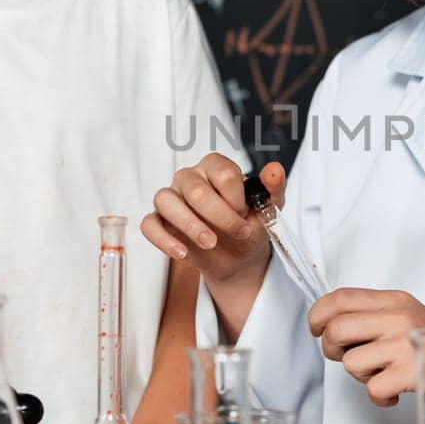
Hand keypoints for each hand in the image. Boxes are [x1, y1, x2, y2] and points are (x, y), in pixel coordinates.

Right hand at [141, 157, 287, 283]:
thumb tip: (276, 169)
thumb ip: (273, 188)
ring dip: (189, 224)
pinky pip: (149, 225)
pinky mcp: (159, 221)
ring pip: (164, 199)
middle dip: (219, 215)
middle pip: (194, 187)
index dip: (236, 198)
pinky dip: (163, 239)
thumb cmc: (250, 225)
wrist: (238, 256)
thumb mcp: (268, 209)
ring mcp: (171, 198)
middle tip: (238, 233)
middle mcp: (189, 177)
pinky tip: (183, 253)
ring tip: (211, 243)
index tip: (247, 216)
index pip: (221, 172)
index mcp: (215, 167)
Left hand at [308, 289, 424, 406]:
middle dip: (331, 350)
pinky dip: (380, 398)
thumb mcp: (410, 318)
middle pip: (336, 329)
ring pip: (350, 362)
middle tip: (349, 358)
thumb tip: (332, 324)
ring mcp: (407, 344)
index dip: (318, 314)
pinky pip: (373, 389)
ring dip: (361, 377)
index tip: (316, 329)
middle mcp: (400, 317)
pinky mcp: (416, 373)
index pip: (340, 297)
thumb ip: (376, 316)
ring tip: (384, 376)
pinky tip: (396, 393)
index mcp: (396, 301)